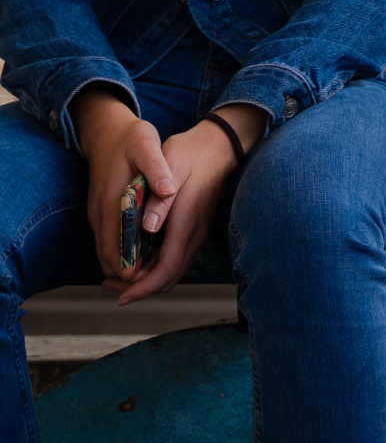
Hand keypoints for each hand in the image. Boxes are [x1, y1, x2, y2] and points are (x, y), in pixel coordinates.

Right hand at [73, 86, 174, 282]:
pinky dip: (121, 253)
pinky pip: (108, 239)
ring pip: (107, 250)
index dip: (129, 268)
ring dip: (122, 267)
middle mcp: (99, 212)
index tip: (145, 283)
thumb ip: (156, 168)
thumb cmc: (130, 137)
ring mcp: (97, 211)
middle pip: (108, 256)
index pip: (115, 247)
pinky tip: (140, 257)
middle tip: (148, 289)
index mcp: (111, 201)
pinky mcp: (101, 209)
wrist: (106, 129)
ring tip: (147, 280)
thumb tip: (167, 189)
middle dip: (125, 276)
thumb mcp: (146, 145)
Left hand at [114, 106, 265, 304]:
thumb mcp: (172, 168)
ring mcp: (198, 232)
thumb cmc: (190, 154)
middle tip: (109, 285)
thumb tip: (148, 229)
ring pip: (173, 270)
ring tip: (117, 274)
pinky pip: (175, 258)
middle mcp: (195, 234)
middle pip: (169, 277)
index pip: (166, 269)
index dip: (143, 288)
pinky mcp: (196, 228)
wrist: (219, 145)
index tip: (121, 297)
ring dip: (147, 278)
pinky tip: (137, 256)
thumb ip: (161, 201)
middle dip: (140, 288)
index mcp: (187, 222)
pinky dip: (155, 266)